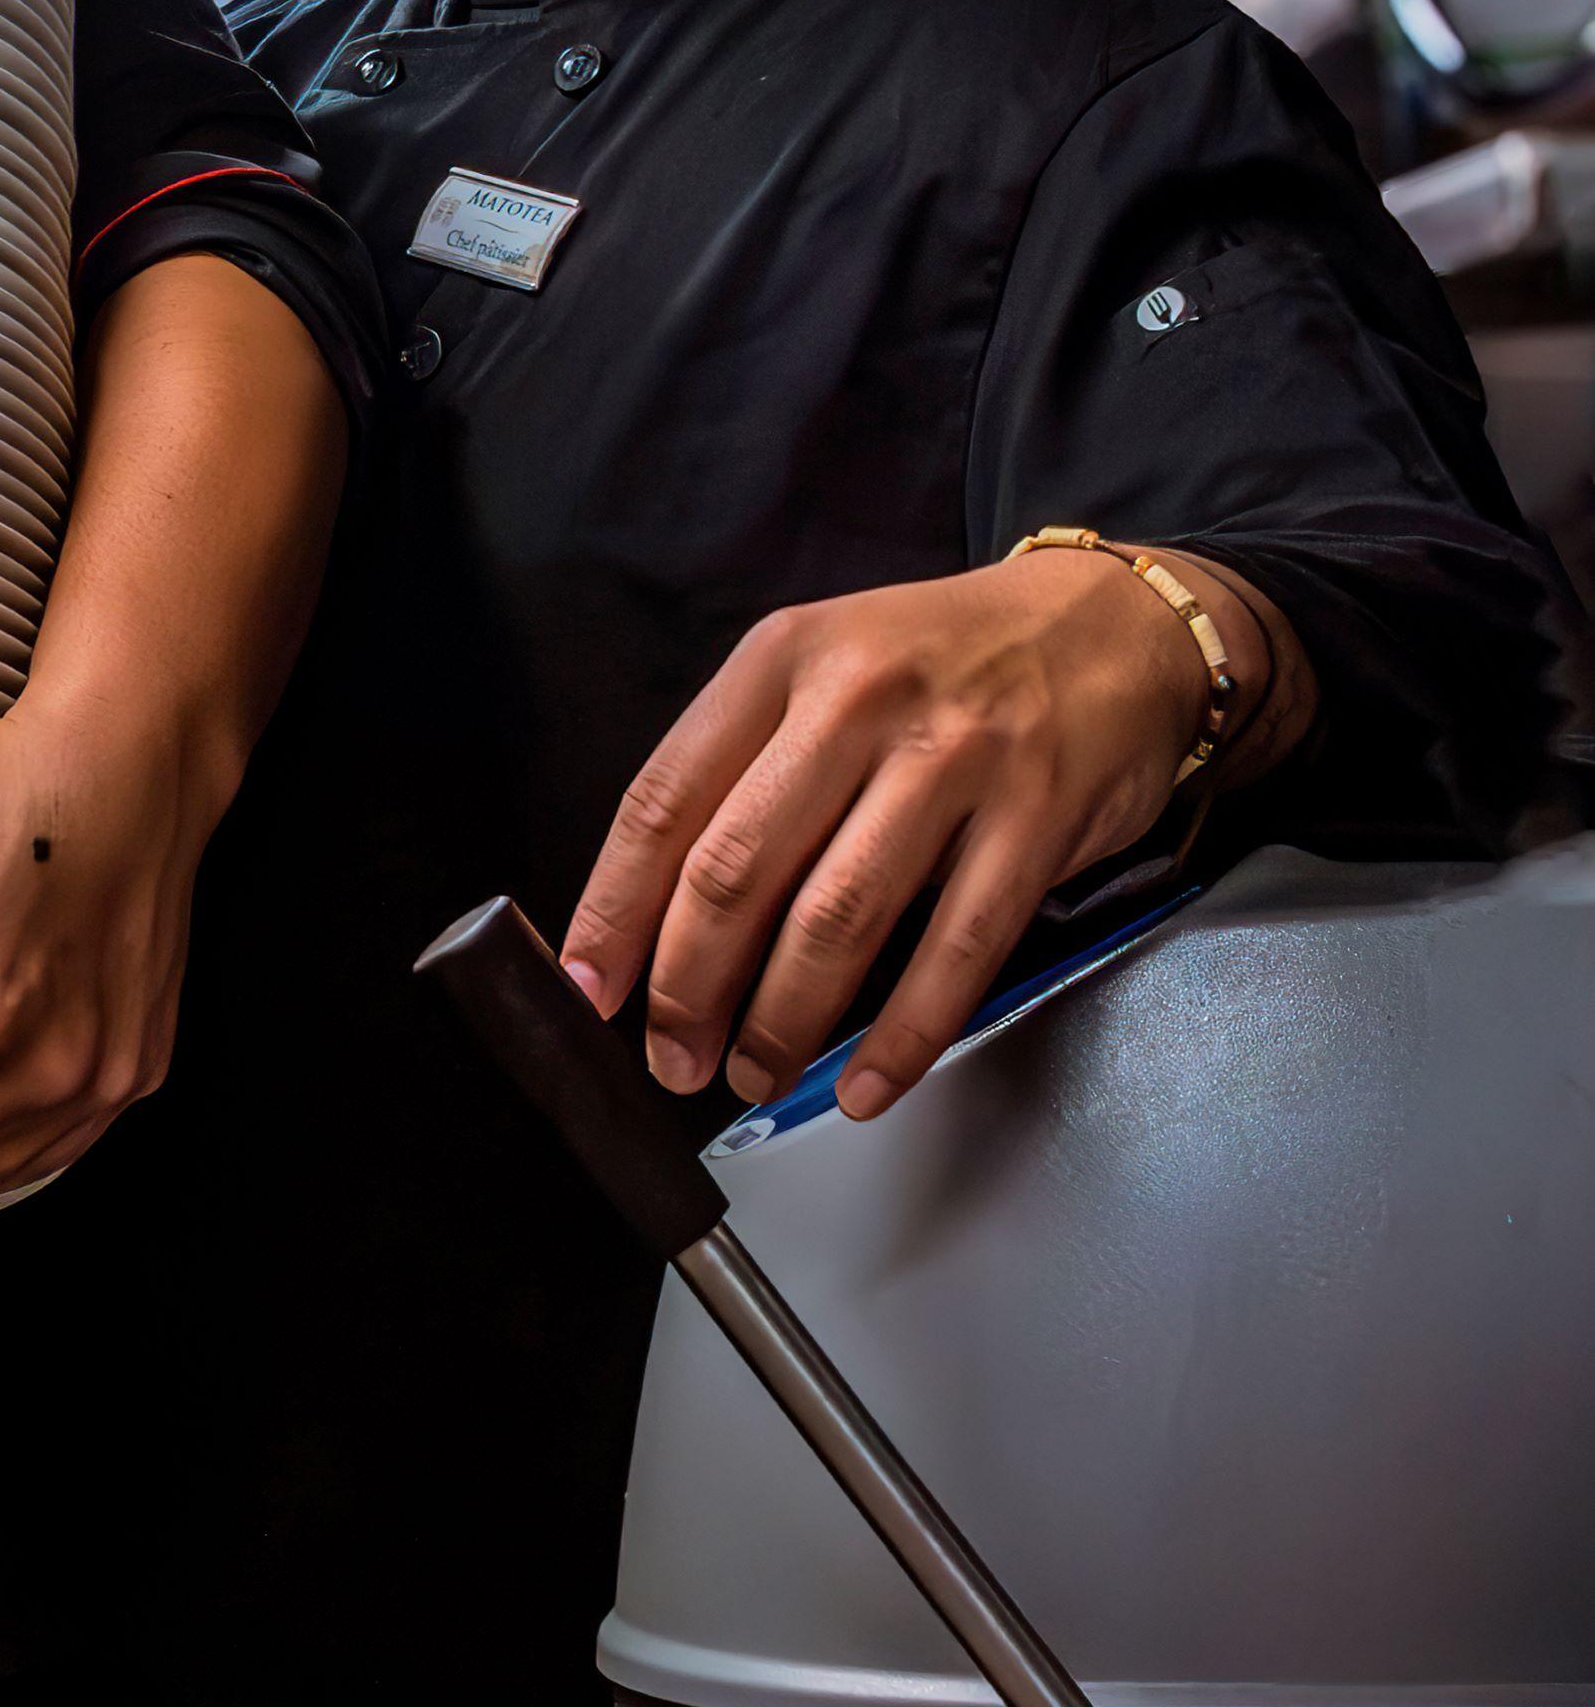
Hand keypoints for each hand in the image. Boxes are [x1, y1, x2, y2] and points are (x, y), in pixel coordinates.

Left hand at [559, 543, 1280, 1123]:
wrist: (1117, 622)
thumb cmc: (946, 663)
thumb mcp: (824, 668)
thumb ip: (742, 770)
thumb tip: (654, 917)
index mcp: (781, 661)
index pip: (663, 802)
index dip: (614, 911)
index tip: (590, 989)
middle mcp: (858, 699)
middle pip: (736, 871)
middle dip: (688, 988)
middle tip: (674, 1058)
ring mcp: (954, 757)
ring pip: (836, 920)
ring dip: (782, 1022)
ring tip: (754, 1075)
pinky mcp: (1036, 816)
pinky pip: (954, 949)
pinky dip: (903, 1035)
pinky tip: (865, 1084)